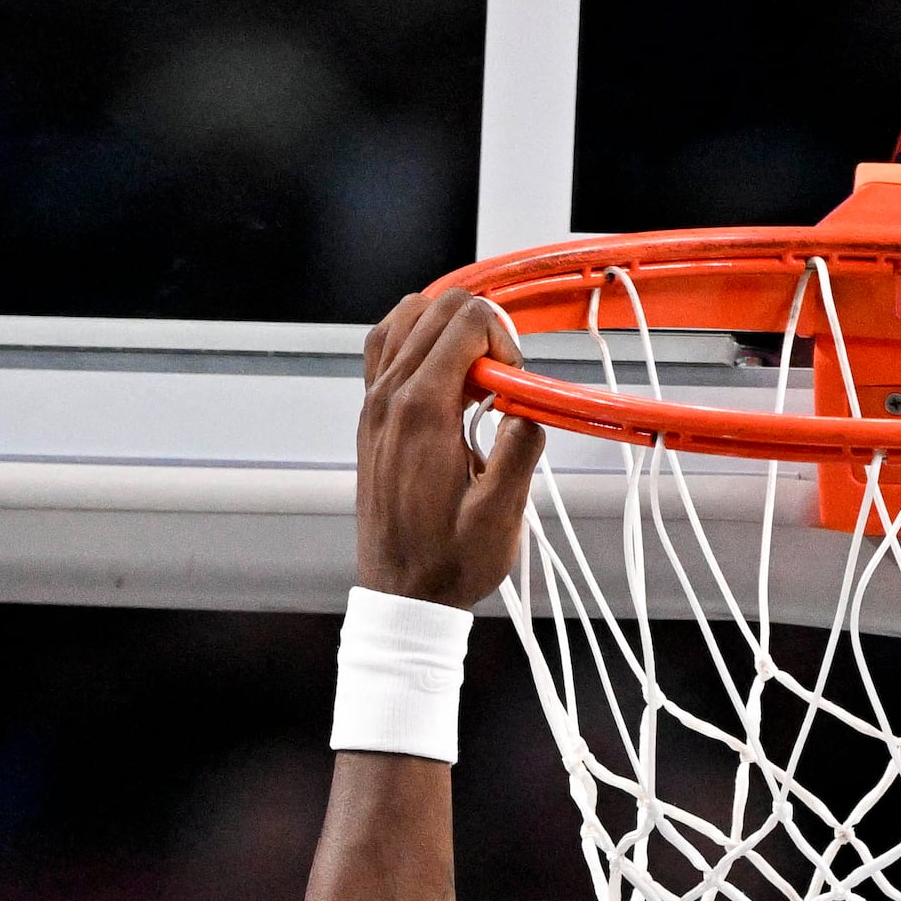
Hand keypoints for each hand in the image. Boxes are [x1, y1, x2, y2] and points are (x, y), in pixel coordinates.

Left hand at [355, 285, 544, 608]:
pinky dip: (419, 342)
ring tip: (475, 377)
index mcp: (422, 412)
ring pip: (405, 315)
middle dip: (482, 329)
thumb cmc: (448, 562)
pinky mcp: (370, 414)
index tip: (516, 384)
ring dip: (448, 331)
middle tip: (502, 381)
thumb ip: (519, 451)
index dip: (504, 340)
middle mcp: (390, 396)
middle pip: (437, 306)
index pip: (465, 321)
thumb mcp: (500, 516)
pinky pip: (385, 346)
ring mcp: (374, 402)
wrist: (401, 594)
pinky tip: (446, 379)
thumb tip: (530, 405)